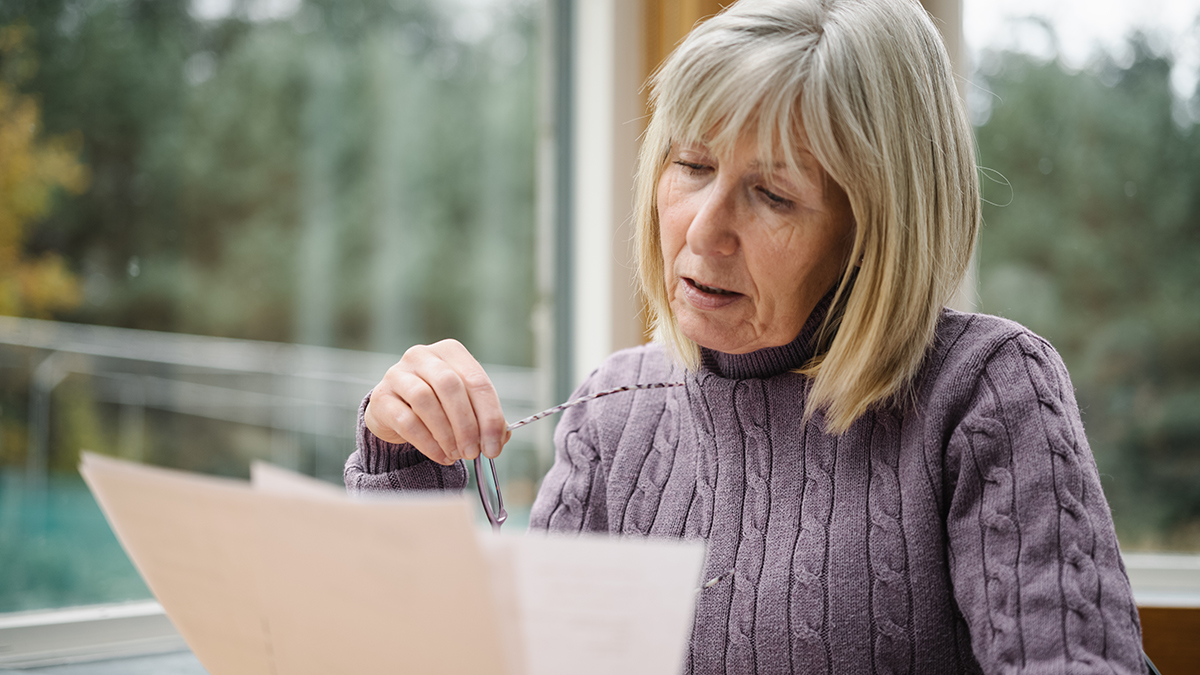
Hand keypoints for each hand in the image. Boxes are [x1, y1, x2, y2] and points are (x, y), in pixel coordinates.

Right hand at [364, 339, 509, 465]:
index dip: (490, 416)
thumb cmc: (438, 405)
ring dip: (446, 434)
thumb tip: (500, 438)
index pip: (477, 381)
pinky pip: (406, 421)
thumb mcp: (465, 405)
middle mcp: (422, 356)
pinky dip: (428, 443)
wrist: (396, 411)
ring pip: (426, 400)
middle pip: (451, 387)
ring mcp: (397, 373)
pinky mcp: (381, 398)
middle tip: (474, 452)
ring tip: (456, 454)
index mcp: (451, 352)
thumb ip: (485, 419)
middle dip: (467, 425)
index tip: (494, 446)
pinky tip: (440, 455)